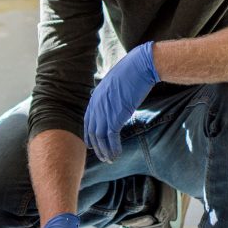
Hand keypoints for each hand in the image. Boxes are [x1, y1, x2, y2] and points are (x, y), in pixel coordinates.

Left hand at [84, 41, 158, 162]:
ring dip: (105, 151)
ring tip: (110, 159)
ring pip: (99, 138)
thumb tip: (115, 102)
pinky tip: (117, 155)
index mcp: (95, 98)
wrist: (139, 68)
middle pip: (92, 132)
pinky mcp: (115, 117)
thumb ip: (111, 96)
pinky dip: (113, 148)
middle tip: (103, 156)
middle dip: (97, 147)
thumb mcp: (116, 84)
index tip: (93, 144)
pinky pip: (110, 138)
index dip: (89, 134)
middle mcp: (96, 106)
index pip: (88, 120)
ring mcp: (104, 112)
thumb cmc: (132, 73)